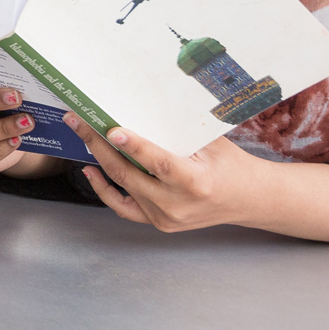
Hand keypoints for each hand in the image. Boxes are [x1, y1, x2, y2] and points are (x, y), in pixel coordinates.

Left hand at [72, 117, 266, 232]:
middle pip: (129, 173)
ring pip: (122, 187)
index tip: (112, 130)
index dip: (134, 146)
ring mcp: (165, 217)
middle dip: (99, 144)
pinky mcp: (158, 223)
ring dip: (99, 160)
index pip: (158, 163)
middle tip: (79, 121)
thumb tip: (142, 106)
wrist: (249, 199)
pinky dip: (104, 190)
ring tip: (83, 135)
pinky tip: (91, 171)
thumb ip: (179, 131)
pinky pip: (123, 207)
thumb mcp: (212, 144)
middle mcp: (177, 204)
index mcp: (195, 182)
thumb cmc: (232, 166)